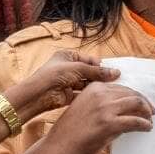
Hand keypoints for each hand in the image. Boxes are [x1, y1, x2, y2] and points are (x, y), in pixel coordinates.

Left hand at [4, 51, 119, 120]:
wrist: (39, 94)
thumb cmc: (53, 75)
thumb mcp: (78, 69)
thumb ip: (97, 71)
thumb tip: (115, 73)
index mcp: (68, 56)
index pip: (89, 59)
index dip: (100, 65)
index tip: (113, 71)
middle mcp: (68, 68)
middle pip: (89, 72)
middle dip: (100, 77)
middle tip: (115, 81)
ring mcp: (68, 82)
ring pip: (87, 83)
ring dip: (96, 86)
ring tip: (110, 90)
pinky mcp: (68, 95)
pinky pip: (83, 94)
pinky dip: (90, 95)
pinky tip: (101, 97)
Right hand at [42, 82, 154, 153]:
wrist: (61, 145)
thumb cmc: (71, 131)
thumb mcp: (84, 107)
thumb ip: (102, 103)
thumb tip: (123, 108)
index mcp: (94, 87)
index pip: (122, 87)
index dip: (135, 95)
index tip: (142, 102)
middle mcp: (101, 94)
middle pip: (132, 93)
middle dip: (144, 102)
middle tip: (151, 111)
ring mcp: (106, 108)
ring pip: (137, 103)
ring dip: (147, 112)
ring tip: (150, 120)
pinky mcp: (110, 123)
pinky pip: (135, 121)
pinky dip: (144, 124)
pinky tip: (147, 128)